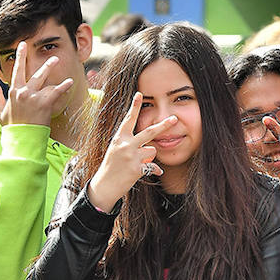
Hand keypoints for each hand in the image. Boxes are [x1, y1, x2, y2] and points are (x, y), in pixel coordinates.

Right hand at [0, 40, 72, 126]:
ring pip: (44, 79)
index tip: (22, 46)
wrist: (21, 139)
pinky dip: (63, 86)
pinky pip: (55, 92)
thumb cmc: (12, 127)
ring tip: (56, 59)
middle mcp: (23, 92)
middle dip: (36, 60)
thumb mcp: (0, 111)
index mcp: (13, 92)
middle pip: (32, 72)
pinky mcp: (44, 103)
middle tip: (42, 51)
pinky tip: (69, 81)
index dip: (19, 57)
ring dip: (49, 68)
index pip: (16, 71)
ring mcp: (33, 97)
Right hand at [87, 92, 176, 211]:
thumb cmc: (112, 166)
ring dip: (148, 157)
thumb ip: (133, 145)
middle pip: (149, 132)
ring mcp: (131, 156)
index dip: (134, 106)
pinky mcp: (136, 169)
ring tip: (136, 163)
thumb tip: (152, 148)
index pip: (128, 119)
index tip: (139, 94)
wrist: (104, 185)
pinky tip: (139, 173)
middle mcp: (125, 145)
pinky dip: (151, 170)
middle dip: (164, 125)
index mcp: (119, 138)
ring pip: (152, 150)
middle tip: (175, 119)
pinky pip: (153, 166)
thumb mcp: (117, 150)